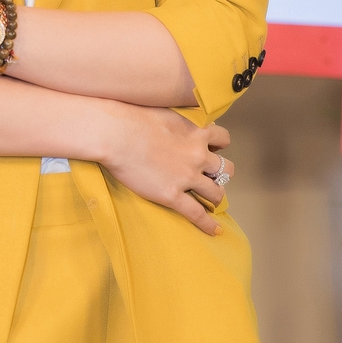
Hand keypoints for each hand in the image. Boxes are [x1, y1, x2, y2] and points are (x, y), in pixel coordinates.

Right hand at [98, 104, 232, 235]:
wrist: (116, 134)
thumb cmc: (134, 117)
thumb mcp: (168, 111)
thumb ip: (182, 120)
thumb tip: (181, 124)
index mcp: (197, 133)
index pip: (223, 139)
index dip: (219, 145)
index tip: (212, 149)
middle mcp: (198, 156)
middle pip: (225, 169)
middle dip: (220, 174)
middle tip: (210, 177)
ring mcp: (187, 177)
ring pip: (216, 193)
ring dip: (216, 197)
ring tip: (212, 201)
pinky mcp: (172, 195)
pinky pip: (197, 214)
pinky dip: (209, 224)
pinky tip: (215, 230)